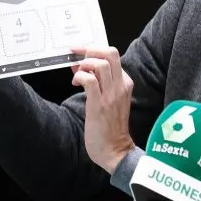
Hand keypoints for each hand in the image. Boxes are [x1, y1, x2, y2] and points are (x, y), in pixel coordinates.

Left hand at [71, 46, 136, 173]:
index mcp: (125, 83)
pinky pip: (90, 80)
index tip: (80, 58)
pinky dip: (79, 76)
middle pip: (110, 53)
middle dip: (90, 50)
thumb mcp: (111, 100)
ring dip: (84, 64)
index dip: (93, 53)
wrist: (115, 150)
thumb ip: (100, 82)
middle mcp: (120, 85)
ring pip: (100, 63)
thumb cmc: (110, 127)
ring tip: (77, 74)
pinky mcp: (99, 104)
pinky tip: (75, 83)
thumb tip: (81, 67)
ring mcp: (111, 94)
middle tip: (78, 58)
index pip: (112, 56)